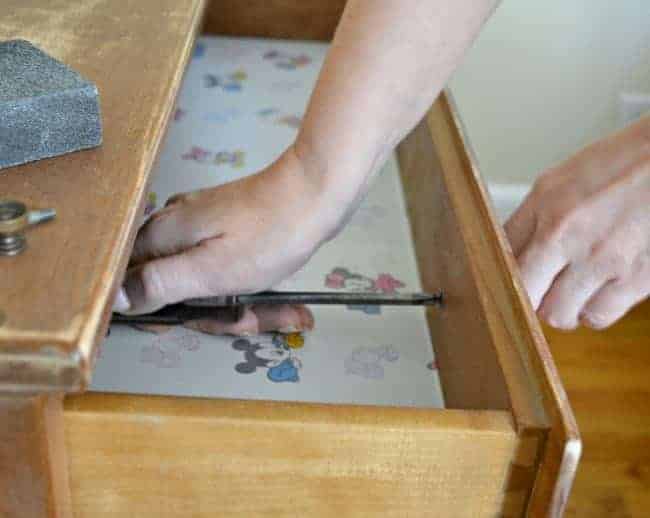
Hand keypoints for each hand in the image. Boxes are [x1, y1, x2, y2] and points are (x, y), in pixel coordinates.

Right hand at [113, 146, 338, 334]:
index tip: (210, 321)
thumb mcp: (210, 270)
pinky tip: (272, 295)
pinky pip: (222, 268)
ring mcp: (198, 225)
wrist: (314, 195)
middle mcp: (172, 227)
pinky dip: (245, 286)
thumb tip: (113, 298)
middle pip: (175, 287)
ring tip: (282, 311)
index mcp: (160, 236)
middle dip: (219, 312)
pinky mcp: (222, 228)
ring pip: (204, 282)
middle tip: (256, 317)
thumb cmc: (268, 234)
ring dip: (239, 305)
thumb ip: (158, 284)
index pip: (137, 289)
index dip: (173, 316)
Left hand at [505, 116, 649, 329]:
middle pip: (522, 291)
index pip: (500, 253)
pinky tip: (597, 293)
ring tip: (570, 291)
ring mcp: (601, 259)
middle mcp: (567, 231)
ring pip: (556, 314)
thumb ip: (533, 216)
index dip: (498, 270)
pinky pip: (597, 316)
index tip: (502, 277)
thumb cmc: (626, 165)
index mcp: (546, 202)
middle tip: (536, 290)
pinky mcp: (636, 279)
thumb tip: (507, 251)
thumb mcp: (565, 179)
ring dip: (559, 308)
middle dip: (525, 296)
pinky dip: (592, 311)